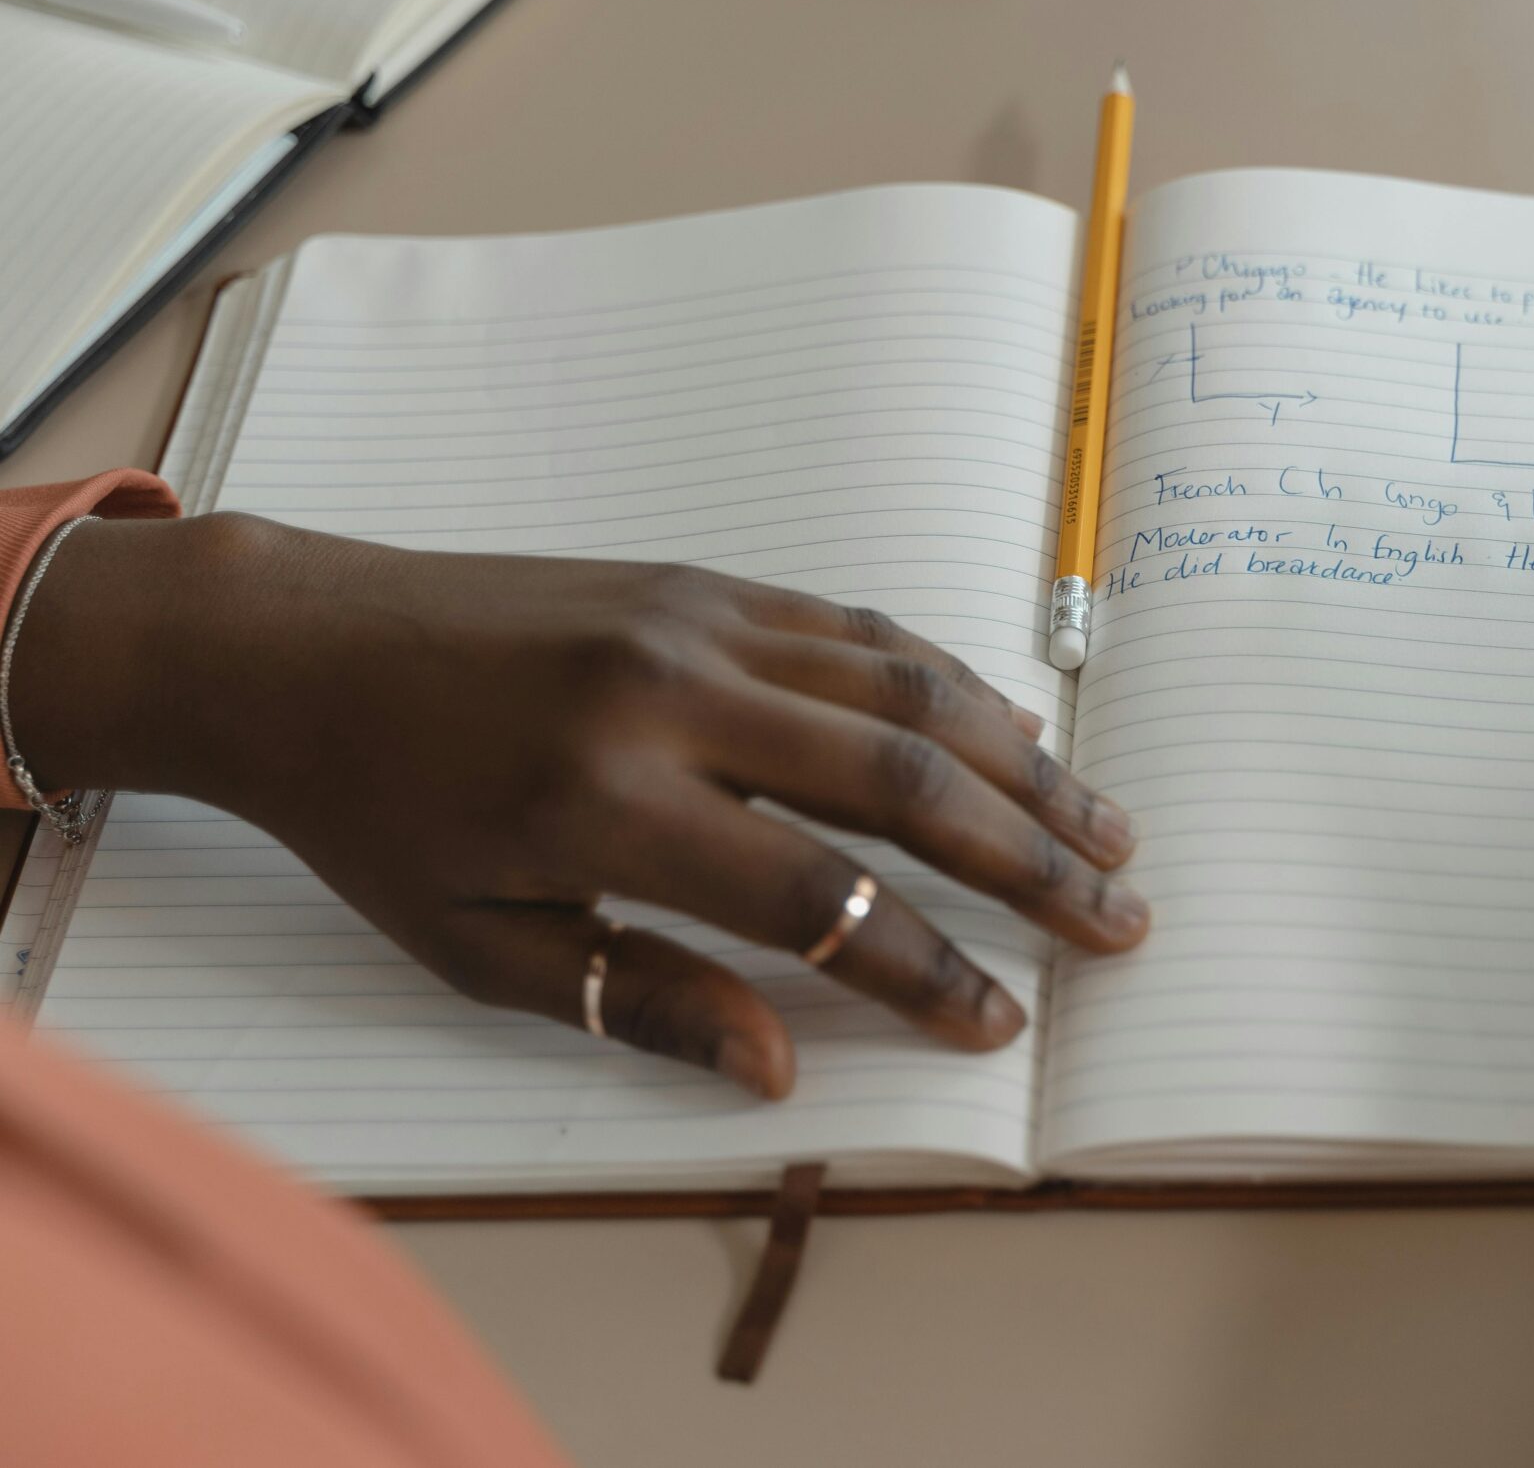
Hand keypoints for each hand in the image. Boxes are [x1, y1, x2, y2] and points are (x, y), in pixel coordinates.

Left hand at [11, 516, 1146, 1097]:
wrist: (302, 645)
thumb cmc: (378, 816)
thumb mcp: (476, 945)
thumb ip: (640, 1000)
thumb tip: (784, 1063)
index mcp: (609, 802)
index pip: (819, 897)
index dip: (925, 969)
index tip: (1001, 1023)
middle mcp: (676, 697)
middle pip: (907, 780)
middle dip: (1033, 860)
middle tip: (1121, 919)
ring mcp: (703, 622)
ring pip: (911, 690)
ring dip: (1028, 763)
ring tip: (1111, 829)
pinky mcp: (709, 582)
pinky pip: (864, 630)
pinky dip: (956, 683)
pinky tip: (1016, 729)